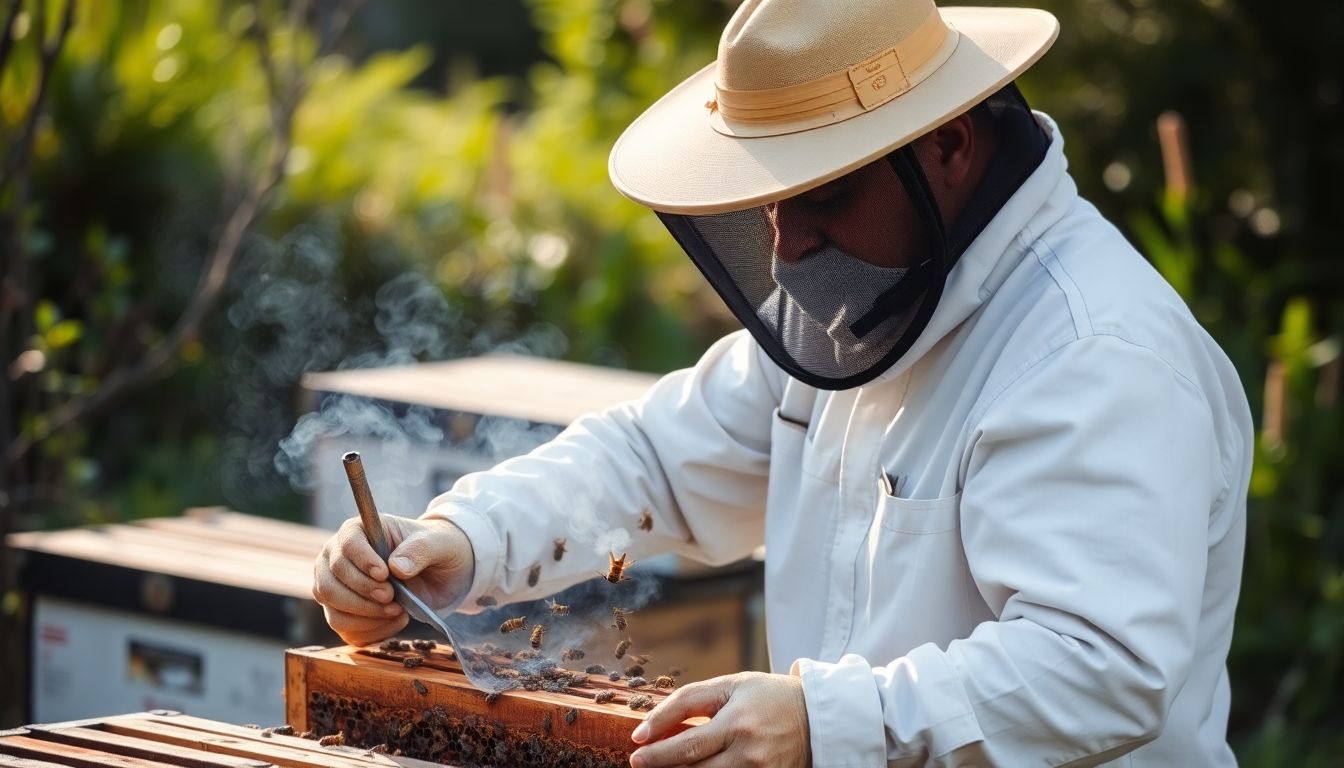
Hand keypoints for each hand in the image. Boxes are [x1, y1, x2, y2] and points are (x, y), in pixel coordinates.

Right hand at [312, 515, 474, 645]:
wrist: (440, 573)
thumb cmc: (435, 550)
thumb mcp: (439, 544)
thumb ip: (420, 549)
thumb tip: (396, 566)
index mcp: (360, 530)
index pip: (347, 544)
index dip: (363, 561)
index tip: (385, 574)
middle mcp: (338, 556)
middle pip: (331, 579)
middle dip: (364, 593)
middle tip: (392, 598)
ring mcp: (336, 585)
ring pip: (332, 605)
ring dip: (365, 614)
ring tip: (397, 610)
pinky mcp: (343, 611)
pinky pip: (343, 627)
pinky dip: (369, 629)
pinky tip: (394, 620)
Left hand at [629, 671, 810, 767]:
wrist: (815, 716)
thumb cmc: (766, 696)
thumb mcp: (729, 686)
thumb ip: (688, 701)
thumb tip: (647, 728)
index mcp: (738, 723)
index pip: (687, 743)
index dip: (657, 750)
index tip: (636, 748)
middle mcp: (749, 753)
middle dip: (661, 766)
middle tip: (640, 763)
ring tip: (665, 765)